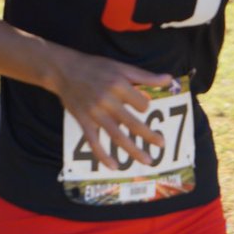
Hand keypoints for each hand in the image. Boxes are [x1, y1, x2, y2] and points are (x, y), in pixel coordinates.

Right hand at [53, 48, 172, 170]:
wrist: (65, 70)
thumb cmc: (95, 67)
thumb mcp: (121, 67)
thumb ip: (145, 76)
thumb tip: (169, 79)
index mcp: (118, 85)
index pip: (141, 104)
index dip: (145, 106)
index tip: (141, 106)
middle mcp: (107, 100)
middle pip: (132, 123)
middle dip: (149, 135)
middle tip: (162, 144)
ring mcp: (94, 113)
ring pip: (117, 136)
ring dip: (133, 150)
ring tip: (148, 160)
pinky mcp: (83, 121)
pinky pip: (94, 142)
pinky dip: (103, 155)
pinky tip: (114, 166)